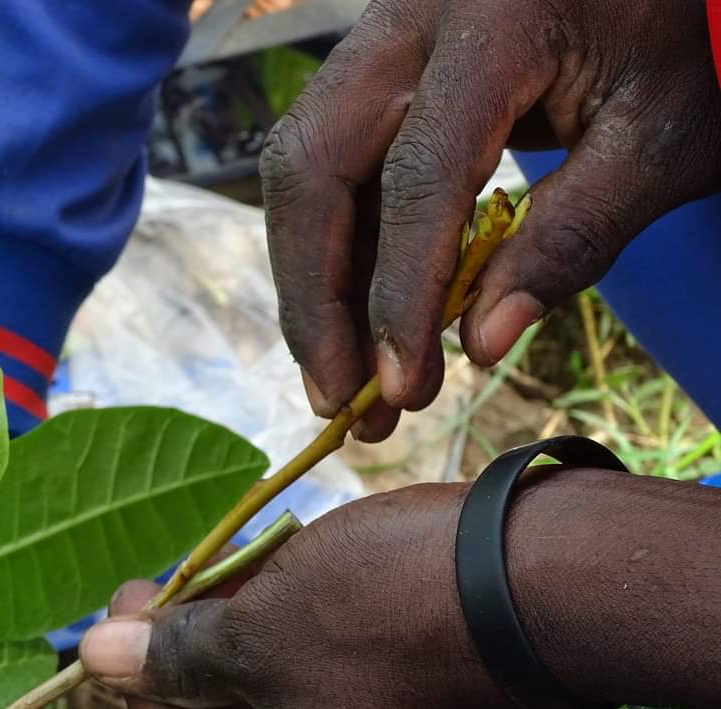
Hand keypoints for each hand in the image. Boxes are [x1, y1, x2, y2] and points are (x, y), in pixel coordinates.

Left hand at [80, 483, 545, 708]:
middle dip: (196, 654)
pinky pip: (341, 685)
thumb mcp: (261, 626)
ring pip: (289, 701)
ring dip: (249, 636)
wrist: (549, 581)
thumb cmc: (391, 611)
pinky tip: (291, 576)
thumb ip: (175, 654)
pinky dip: (304, 636)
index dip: (142, 689)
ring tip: (232, 565)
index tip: (128, 614)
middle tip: (175, 582)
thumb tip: (92, 659)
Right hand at [262, 0, 720, 437]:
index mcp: (496, 20)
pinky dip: (336, 253)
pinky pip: (327, 168)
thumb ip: (573, 237)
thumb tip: (482, 344)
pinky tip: (358, 321)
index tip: (402, 387)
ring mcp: (379, 39)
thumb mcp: (657, 142)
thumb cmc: (677, 46)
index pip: (418, 174)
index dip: (401, 292)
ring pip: (301, 170)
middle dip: (316, 299)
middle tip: (337, 400)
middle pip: (312, 167)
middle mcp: (409, 19)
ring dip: (313, 286)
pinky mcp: (371, 71)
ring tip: (343, 380)